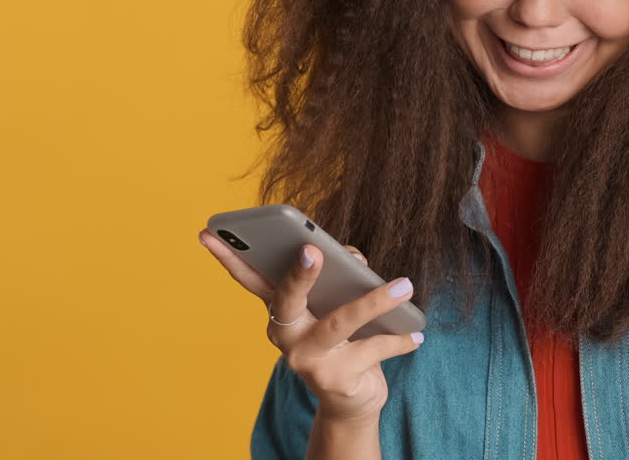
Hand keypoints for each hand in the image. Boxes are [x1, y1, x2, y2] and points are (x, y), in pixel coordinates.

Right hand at [198, 229, 422, 423]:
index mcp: (281, 310)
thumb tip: (354, 260)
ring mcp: (308, 360)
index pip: (250, 279)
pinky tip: (416, 334)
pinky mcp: (336, 379)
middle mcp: (286, 335)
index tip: (212, 232)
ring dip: (375, 301)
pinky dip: (398, 340)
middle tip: (312, 251)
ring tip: (405, 285)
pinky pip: (372, 350)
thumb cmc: (343, 337)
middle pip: (288, 300)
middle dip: (299, 276)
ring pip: (341, 323)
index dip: (228, 257)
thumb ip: (342, 275)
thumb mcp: (338, 302)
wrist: (352, 397)